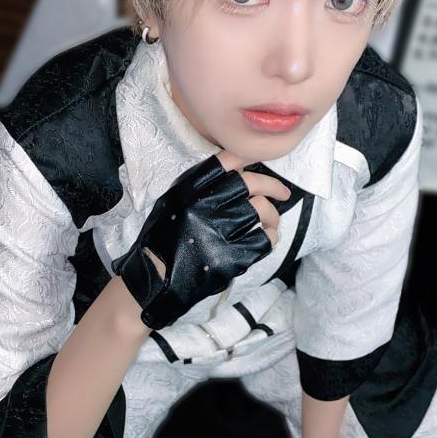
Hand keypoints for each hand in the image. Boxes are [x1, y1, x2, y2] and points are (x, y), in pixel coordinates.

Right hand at [111, 152, 290, 329]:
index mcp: (188, 190)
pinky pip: (263, 240)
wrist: (153, 279)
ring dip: (272, 215)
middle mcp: (202, 207)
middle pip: (250, 183)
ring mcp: (216, 233)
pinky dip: (271, 237)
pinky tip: (268, 237)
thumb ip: (200, 186)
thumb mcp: (172, 202)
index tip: (259, 163)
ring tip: (272, 221)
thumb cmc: (162, 240)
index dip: (248, 158)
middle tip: (283, 192)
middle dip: (273, 186)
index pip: (226, 161)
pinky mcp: (227, 259)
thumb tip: (237, 171)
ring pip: (260, 210)